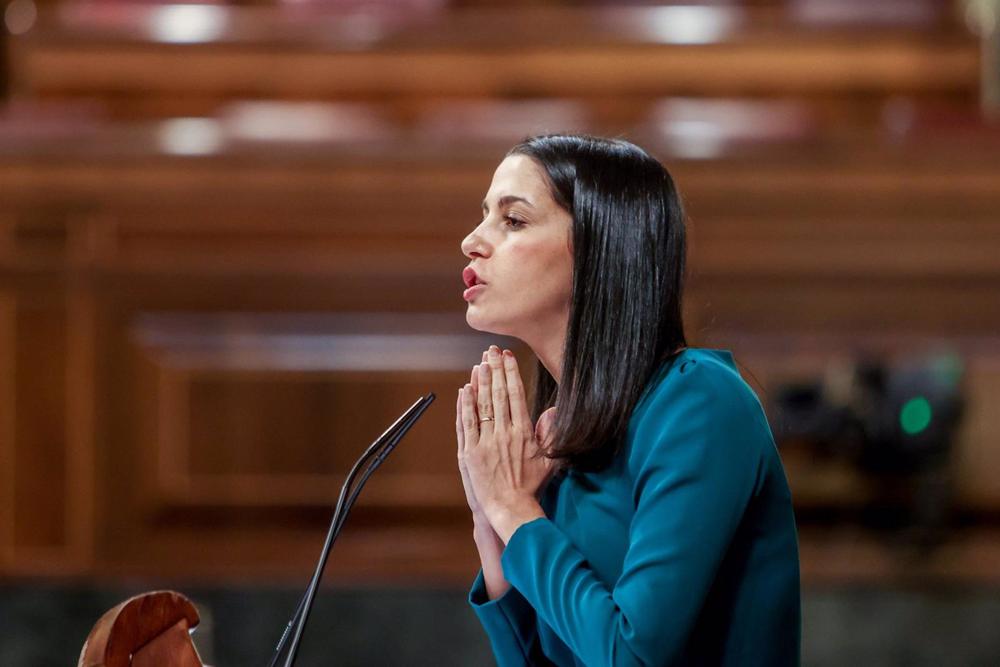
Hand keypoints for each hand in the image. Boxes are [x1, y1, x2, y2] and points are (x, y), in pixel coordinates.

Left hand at [459, 345, 556, 542]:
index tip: (508, 357)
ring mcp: (485, 443)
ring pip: (482, 406)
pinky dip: (465, 406)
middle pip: (498, 395)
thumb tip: (553, 411)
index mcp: (523, 433)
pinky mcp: (469, 453)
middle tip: (491, 351)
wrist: (510, 509)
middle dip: (495, 370)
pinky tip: (464, 390)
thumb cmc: (531, 487)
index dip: (511, 374)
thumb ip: (551, 435)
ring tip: (479, 363)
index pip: (516, 396)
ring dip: (480, 383)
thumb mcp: (550, 460)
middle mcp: (504, 434)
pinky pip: (466, 424)